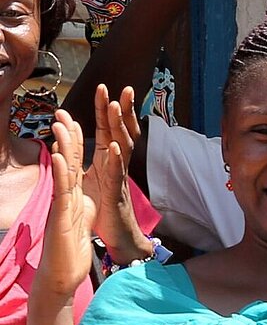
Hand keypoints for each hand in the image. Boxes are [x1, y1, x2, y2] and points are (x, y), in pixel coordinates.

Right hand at [37, 111, 95, 299]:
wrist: (61, 276)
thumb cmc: (69, 248)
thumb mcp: (79, 217)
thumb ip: (78, 200)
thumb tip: (79, 188)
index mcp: (72, 194)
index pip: (75, 162)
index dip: (75, 141)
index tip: (74, 119)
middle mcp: (65, 196)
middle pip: (68, 161)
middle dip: (67, 136)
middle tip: (63, 112)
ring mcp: (62, 205)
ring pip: (64, 172)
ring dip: (64, 147)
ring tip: (62, 125)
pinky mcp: (61, 217)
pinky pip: (63, 192)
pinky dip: (62, 174)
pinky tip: (61, 157)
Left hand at [82, 84, 145, 261]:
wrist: (119, 235)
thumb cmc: (106, 207)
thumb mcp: (96, 178)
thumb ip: (91, 158)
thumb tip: (82, 138)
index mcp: (111, 159)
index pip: (111, 128)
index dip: (108, 109)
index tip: (106, 88)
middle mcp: (119, 164)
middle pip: (123, 131)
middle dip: (123, 109)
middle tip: (125, 88)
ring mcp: (120, 176)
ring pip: (123, 146)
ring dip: (120, 126)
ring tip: (116, 106)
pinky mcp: (117, 192)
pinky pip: (118, 173)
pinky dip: (117, 159)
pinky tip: (115, 146)